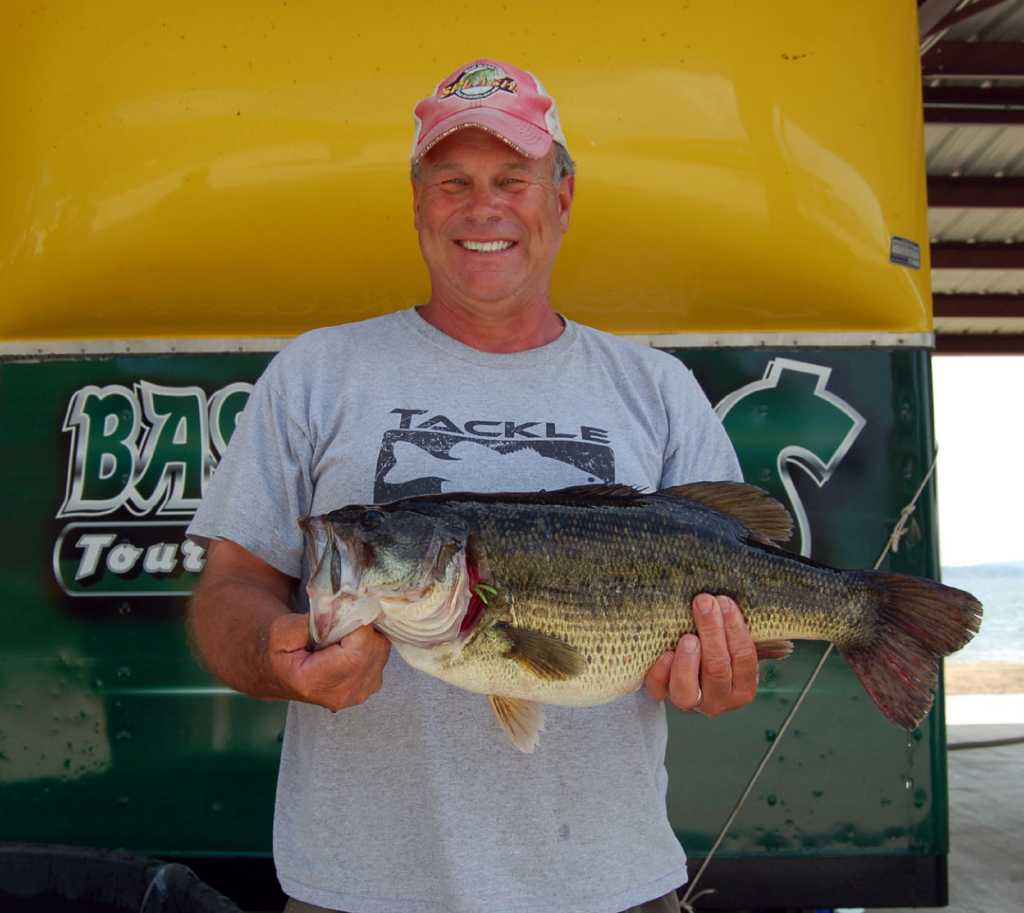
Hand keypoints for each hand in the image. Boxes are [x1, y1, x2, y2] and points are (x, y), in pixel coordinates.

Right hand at [267, 614, 389, 711]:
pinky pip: (382, 656)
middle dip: (362, 627)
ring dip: (367, 635)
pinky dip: (370, 644)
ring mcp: (359, 694)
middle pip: (374, 648)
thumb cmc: (279, 652)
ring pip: (381, 650)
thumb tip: (340, 609)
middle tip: (341, 623)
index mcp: (316, 682)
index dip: (356, 623)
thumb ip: (311, 621)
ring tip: (343, 636)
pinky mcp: (369, 688)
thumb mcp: (281, 630)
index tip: (343, 612)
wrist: (280, 675)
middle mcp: (342, 693)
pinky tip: (351, 645)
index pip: (359, 646)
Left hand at [644, 594, 758, 715]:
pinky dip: (661, 671)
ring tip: (688, 637)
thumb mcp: (735, 645)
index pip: (744, 659)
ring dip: (688, 661)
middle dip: (712, 633)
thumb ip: (744, 633)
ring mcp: (690, 703)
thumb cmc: (716, 651)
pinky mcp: (663, 697)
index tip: (725, 602)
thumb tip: (753, 611)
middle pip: (717, 670)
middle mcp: (718, 701)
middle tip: (704, 603)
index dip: (735, 629)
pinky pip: (659, 689)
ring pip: (688, 689)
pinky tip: (665, 653)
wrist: (688, 672)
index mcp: (742, 688)